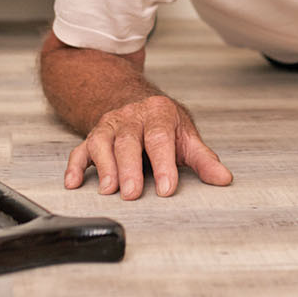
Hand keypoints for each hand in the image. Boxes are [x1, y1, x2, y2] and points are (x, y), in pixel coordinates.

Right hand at [65, 94, 232, 199]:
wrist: (137, 103)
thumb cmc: (164, 125)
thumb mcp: (186, 137)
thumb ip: (203, 159)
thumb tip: (223, 178)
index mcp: (159, 114)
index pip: (160, 138)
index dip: (164, 164)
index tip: (167, 188)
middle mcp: (132, 117)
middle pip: (129, 141)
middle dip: (130, 169)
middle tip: (133, 193)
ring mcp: (110, 125)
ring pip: (103, 143)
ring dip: (104, 167)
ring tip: (108, 190)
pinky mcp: (92, 136)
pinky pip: (80, 149)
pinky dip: (75, 166)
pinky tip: (73, 182)